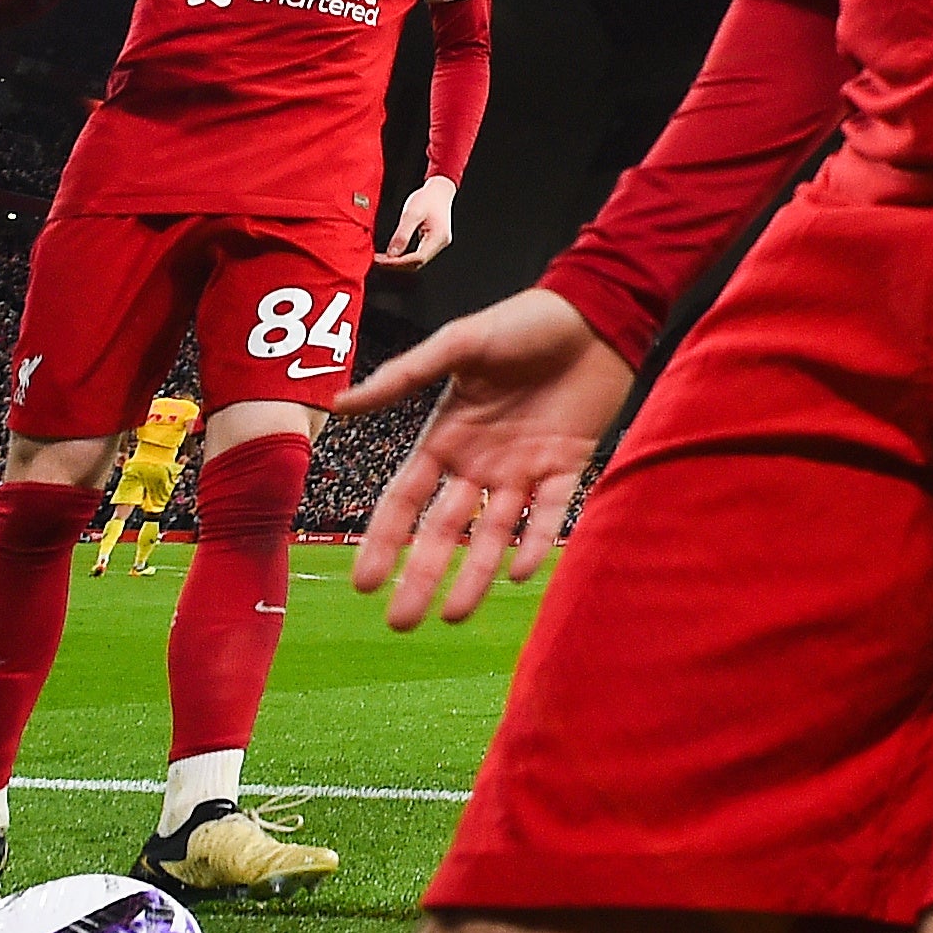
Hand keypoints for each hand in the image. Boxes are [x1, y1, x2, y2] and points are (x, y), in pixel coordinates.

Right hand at [338, 287, 633, 628]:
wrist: (593, 310)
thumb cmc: (523, 321)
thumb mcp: (459, 344)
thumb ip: (405, 376)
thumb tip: (339, 403)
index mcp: (447, 436)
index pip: (406, 499)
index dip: (384, 540)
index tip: (363, 583)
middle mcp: (480, 461)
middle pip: (444, 529)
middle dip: (422, 574)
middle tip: (401, 622)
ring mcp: (524, 467)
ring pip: (494, 532)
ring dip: (475, 574)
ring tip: (453, 615)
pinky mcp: (569, 464)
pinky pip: (550, 512)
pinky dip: (535, 541)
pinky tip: (517, 572)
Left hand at [372, 175, 456, 271]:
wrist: (440, 189)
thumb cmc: (428, 198)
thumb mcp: (412, 214)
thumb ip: (402, 235)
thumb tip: (393, 254)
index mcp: (438, 237)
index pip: (417, 258)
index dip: (397, 263)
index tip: (380, 261)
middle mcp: (440, 243)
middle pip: (417, 263)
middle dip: (396, 264)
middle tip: (378, 260)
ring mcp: (438, 243)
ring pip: (418, 261)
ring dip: (400, 262)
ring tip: (383, 258)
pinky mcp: (434, 241)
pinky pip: (419, 254)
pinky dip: (405, 256)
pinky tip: (394, 253)